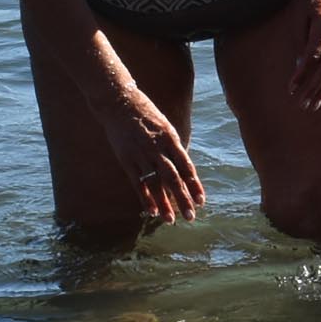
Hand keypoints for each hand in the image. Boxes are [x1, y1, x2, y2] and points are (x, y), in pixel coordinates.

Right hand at [101, 87, 204, 222]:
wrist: (119, 102)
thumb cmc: (145, 114)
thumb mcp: (165, 126)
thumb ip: (173, 146)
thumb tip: (183, 166)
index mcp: (171, 138)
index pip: (186, 166)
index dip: (194, 185)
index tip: (201, 200)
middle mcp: (157, 148)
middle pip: (173, 178)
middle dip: (183, 198)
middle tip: (191, 216)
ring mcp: (140, 154)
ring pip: (155, 183)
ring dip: (164, 203)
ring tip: (171, 220)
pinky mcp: (126, 159)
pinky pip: (137, 182)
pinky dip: (145, 197)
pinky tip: (151, 211)